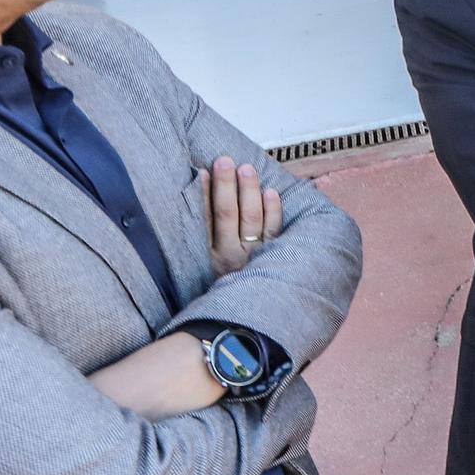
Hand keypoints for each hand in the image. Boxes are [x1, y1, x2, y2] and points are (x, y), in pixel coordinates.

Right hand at [200, 155, 281, 277]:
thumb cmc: (224, 284)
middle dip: (226, 185)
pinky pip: (275, 231)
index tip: (202, 171)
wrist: (244, 313)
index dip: (203, 194)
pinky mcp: (275, 257)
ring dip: (249, 191)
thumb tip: (199, 192)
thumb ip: (203, 235)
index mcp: (209, 256)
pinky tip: (271, 192)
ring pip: (252, 219)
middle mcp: (231, 255)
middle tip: (224, 161)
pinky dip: (274, 211)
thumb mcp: (204, 266)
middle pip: (227, 214)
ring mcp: (254, 256)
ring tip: (246, 169)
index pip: (204, 219)